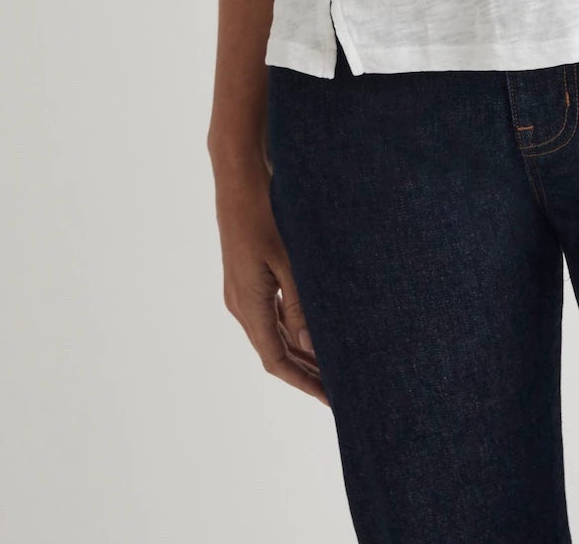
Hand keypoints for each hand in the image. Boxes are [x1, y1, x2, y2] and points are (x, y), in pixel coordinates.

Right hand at [213, 160, 328, 405]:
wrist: (238, 181)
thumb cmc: (265, 214)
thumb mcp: (289, 260)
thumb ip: (300, 306)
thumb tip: (311, 350)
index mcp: (248, 306)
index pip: (276, 361)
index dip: (304, 383)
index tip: (332, 398)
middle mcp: (241, 305)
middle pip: (275, 353)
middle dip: (306, 373)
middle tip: (340, 388)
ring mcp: (243, 292)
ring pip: (273, 335)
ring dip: (300, 352)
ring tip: (334, 365)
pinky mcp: (248, 279)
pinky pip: (270, 316)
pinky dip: (292, 330)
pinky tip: (314, 332)